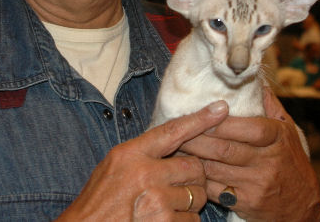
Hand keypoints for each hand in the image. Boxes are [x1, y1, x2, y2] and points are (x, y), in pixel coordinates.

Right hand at [57, 101, 228, 220]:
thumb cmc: (99, 201)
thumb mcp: (113, 166)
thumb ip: (141, 154)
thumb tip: (175, 143)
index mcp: (130, 154)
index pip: (172, 131)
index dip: (199, 120)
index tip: (220, 109)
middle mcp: (144, 173)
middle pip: (194, 166)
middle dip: (193, 178)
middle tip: (178, 186)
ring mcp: (155, 200)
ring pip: (197, 195)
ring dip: (189, 204)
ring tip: (166, 207)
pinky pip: (192, 220)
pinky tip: (165, 221)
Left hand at [179, 89, 319, 221]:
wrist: (303, 207)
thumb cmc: (292, 163)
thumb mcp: (289, 131)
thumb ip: (270, 105)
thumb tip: (254, 79)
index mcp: (278, 138)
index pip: (249, 128)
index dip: (222, 123)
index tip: (202, 114)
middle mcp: (268, 162)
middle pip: (225, 148)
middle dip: (196, 138)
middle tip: (177, 129)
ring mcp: (256, 184)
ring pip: (215, 169)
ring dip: (192, 157)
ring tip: (174, 146)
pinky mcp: (246, 204)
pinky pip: (215, 190)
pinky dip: (198, 179)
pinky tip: (186, 169)